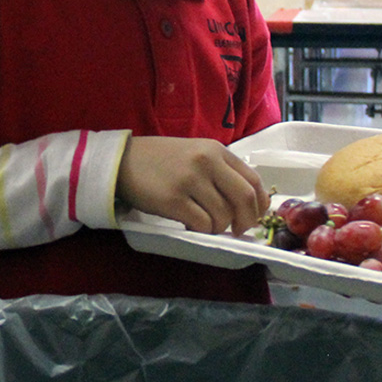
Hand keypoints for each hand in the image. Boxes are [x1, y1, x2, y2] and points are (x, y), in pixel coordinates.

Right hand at [116, 136, 269, 234]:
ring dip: (218, 227)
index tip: (253, 216)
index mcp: (216, 150)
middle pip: (245, 198)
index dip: (259, 204)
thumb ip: (220, 171)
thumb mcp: (195, 154)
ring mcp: (190, 180)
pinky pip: (202, 223)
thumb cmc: (160, 160)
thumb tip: (247, 203)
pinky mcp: (173, 199)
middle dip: (247, 220)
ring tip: (204, 225)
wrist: (122, 161)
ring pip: (223, 215)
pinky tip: (190, 225)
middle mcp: (207, 162)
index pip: (253, 180)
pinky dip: (201, 230)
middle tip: (237, 230)